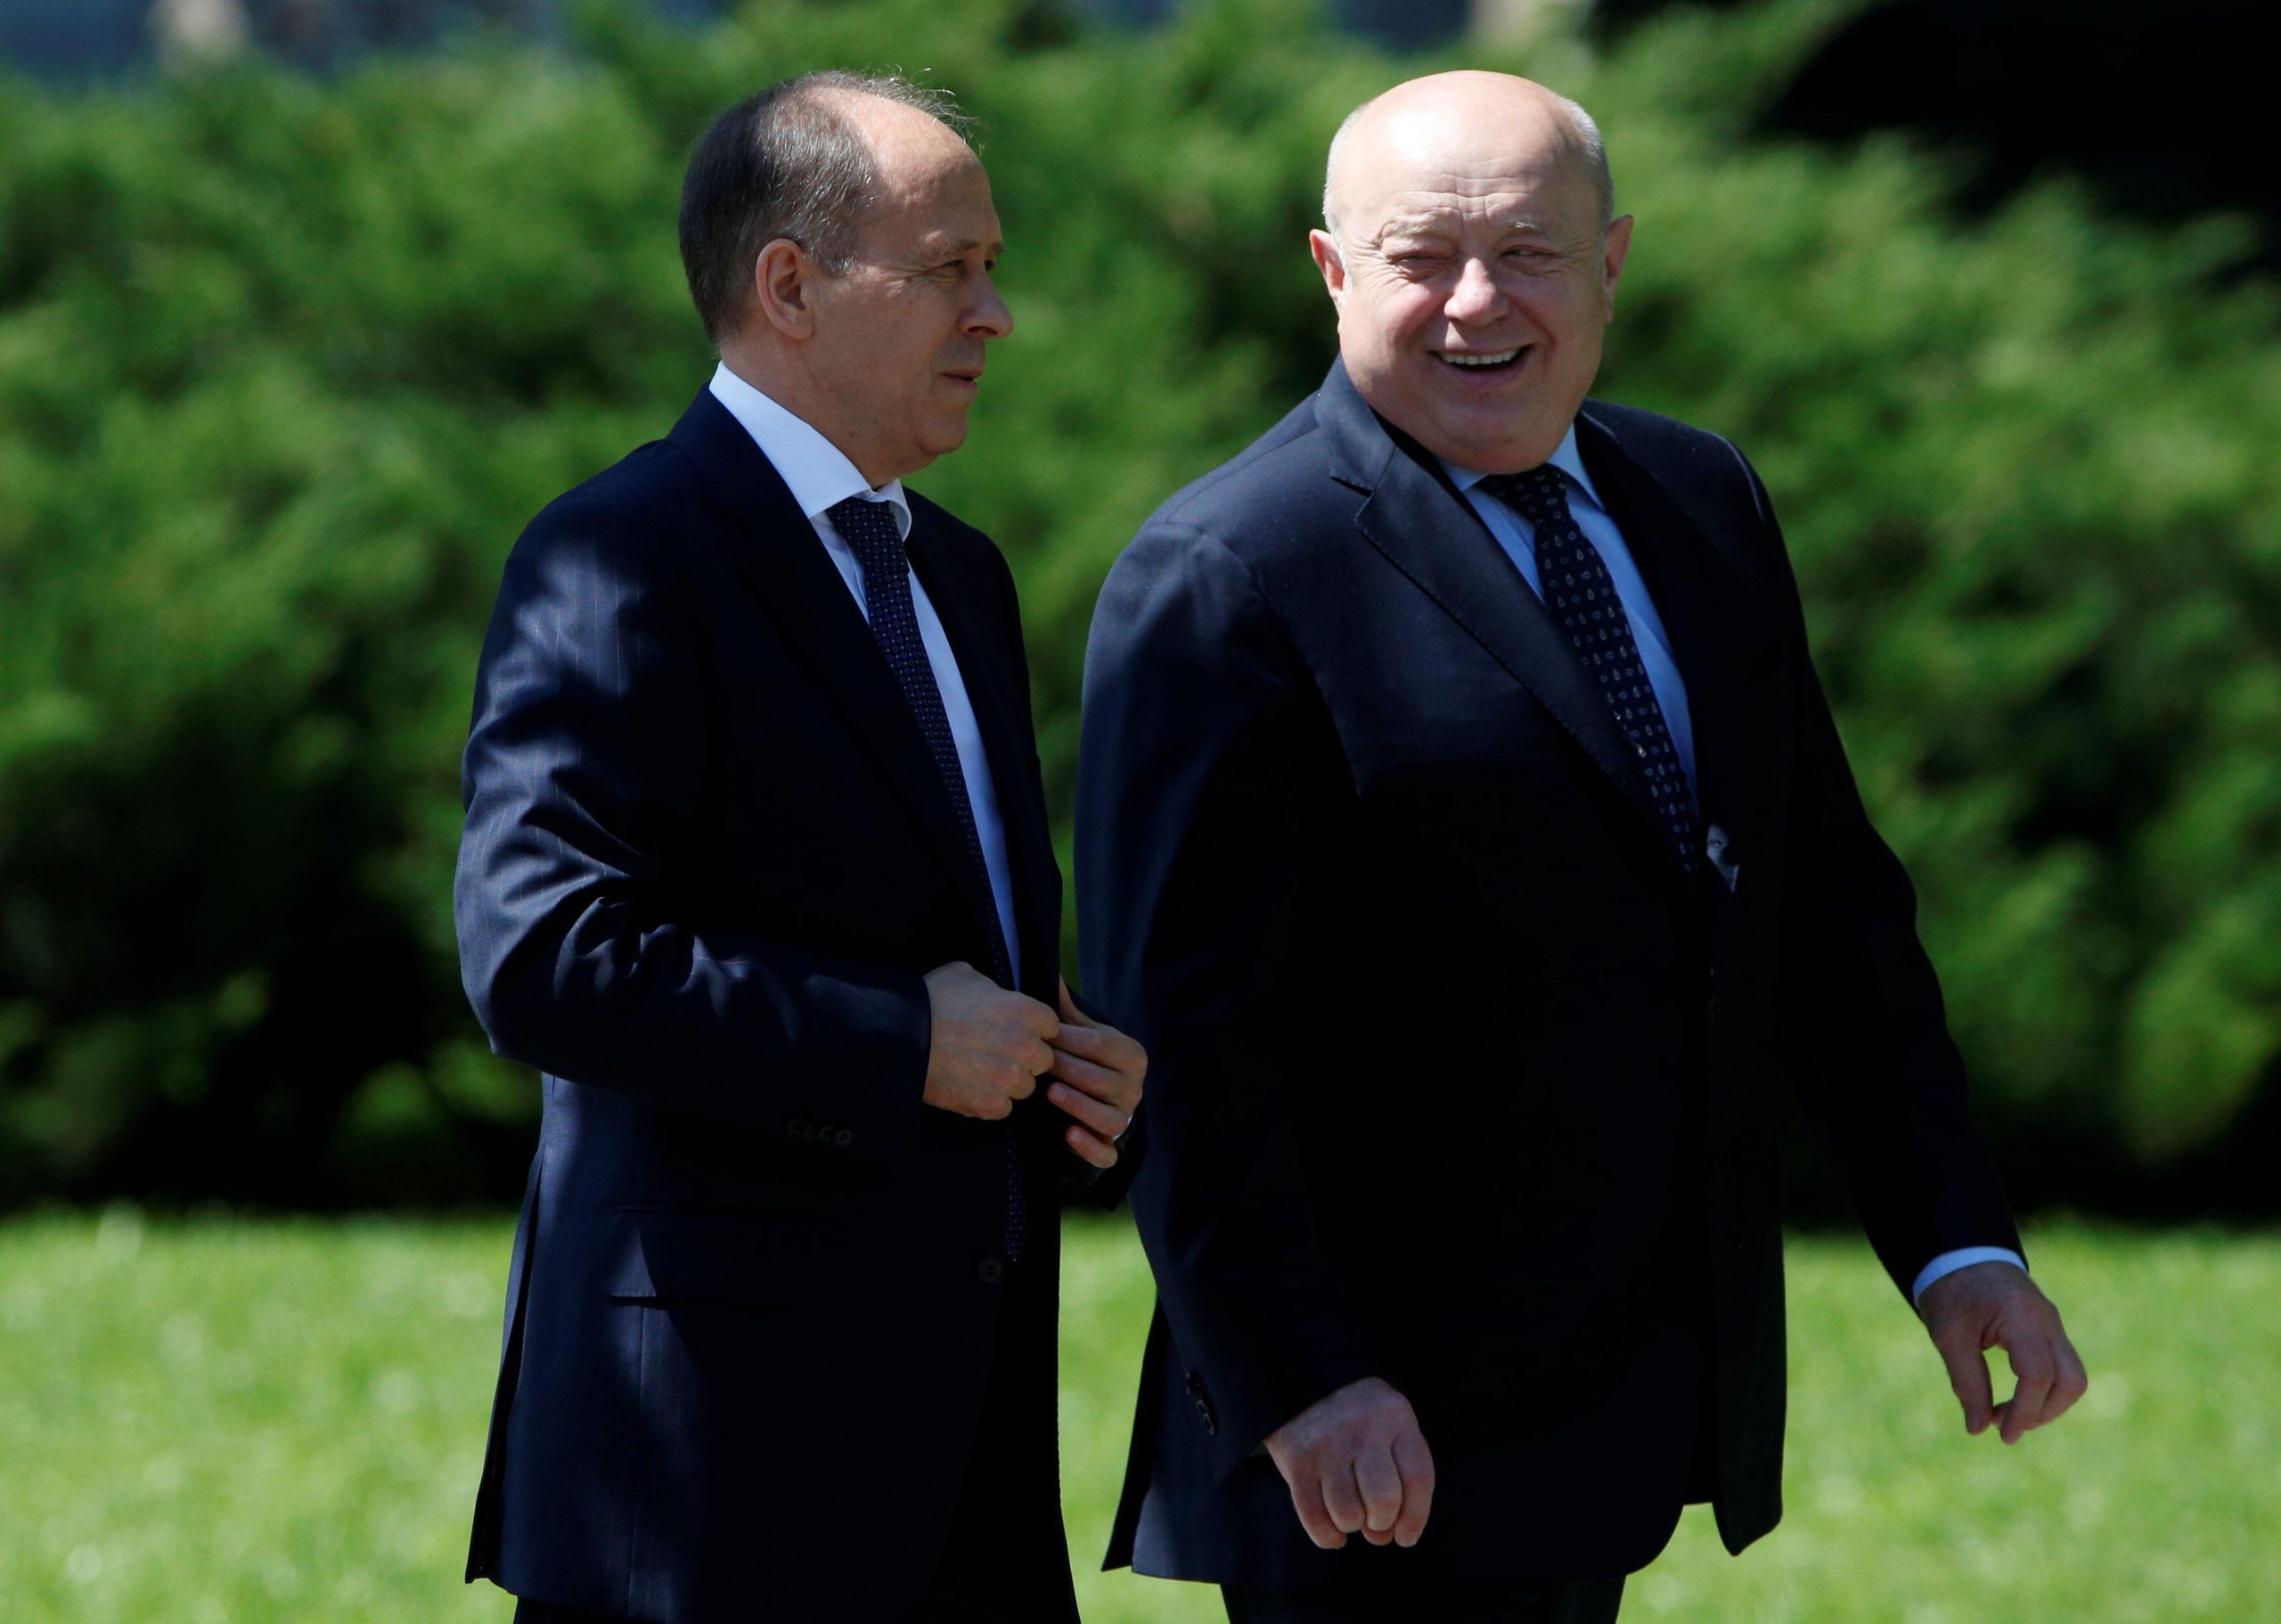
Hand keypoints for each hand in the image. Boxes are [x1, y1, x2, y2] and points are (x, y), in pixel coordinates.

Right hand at [921, 962, 1057, 1119]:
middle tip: (995, 1053)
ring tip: (979, 1071)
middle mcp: (1025, 1045)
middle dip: (1024, 1058)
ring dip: (1008, 1082)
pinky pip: (1004, 1107)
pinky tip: (969, 1086)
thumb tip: (999, 997)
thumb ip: (995, 989)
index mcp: (1026, 1011)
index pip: (1051, 1027)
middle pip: (1043, 1059)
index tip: (1014, 1032)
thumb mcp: (967, 975)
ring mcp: (1010, 1078)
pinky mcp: (991, 1104)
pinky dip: (989, 1101)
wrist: (901, 1036)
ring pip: (1025, 1086)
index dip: (1032, 1030)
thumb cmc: (932, 1000)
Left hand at [1045, 979, 1144, 1168]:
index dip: (1071, 1041)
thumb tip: (1052, 976)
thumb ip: (1068, 1013)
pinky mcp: (1112, 1147)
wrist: (1098, 1096)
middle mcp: (1134, 1088)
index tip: (1041, 1035)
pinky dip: (1089, 1147)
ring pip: (1109, 1118)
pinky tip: (1068, 1134)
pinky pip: (1107, 1154)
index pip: (1102, 1046)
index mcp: (1132, 1056)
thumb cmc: (1086, 1059)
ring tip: (1051, 1093)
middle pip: (1103, 1081)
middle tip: (1036, 1064)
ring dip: (1079, 1106)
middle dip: (1068, 1071)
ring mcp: (1125, 1120)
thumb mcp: (1084, 1034)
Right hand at [1264, 1376, 1434, 1549]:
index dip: (1416, 1517)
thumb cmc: (1357, 1421)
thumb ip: (1397, 1478)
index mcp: (1394, 1415)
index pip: (1419, 1478)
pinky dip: (1327, 1536)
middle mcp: (1361, 1428)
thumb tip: (1383, 1538)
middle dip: (1381, 1521)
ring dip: (1351, 1525)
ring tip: (1349, 1513)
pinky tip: (1333, 1532)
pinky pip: (1315, 1519)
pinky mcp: (1297, 1460)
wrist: (1302, 1385)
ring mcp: (1327, 1444)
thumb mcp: (1387, 1428)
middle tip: (1374, 1518)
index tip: (1406, 1536)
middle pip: (1384, 1500)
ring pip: (1348, 1514)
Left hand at [1918, 1261, 2087, 1444]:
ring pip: (2072, 1377)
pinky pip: (2061, 1368)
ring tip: (2005, 1415)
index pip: (2038, 1374)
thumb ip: (1967, 1381)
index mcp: (2022, 1317)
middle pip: (2070, 1380)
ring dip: (2046, 1405)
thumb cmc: (1950, 1289)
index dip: (2025, 1411)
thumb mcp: (1948, 1335)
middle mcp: (2048, 1321)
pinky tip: (2014, 1399)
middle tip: (2003, 1425)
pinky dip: (2044, 1390)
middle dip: (2042, 1412)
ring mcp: (2054, 1324)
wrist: (1961, 1254)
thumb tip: (1978, 1429)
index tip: (2003, 1434)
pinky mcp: (2050, 1330)